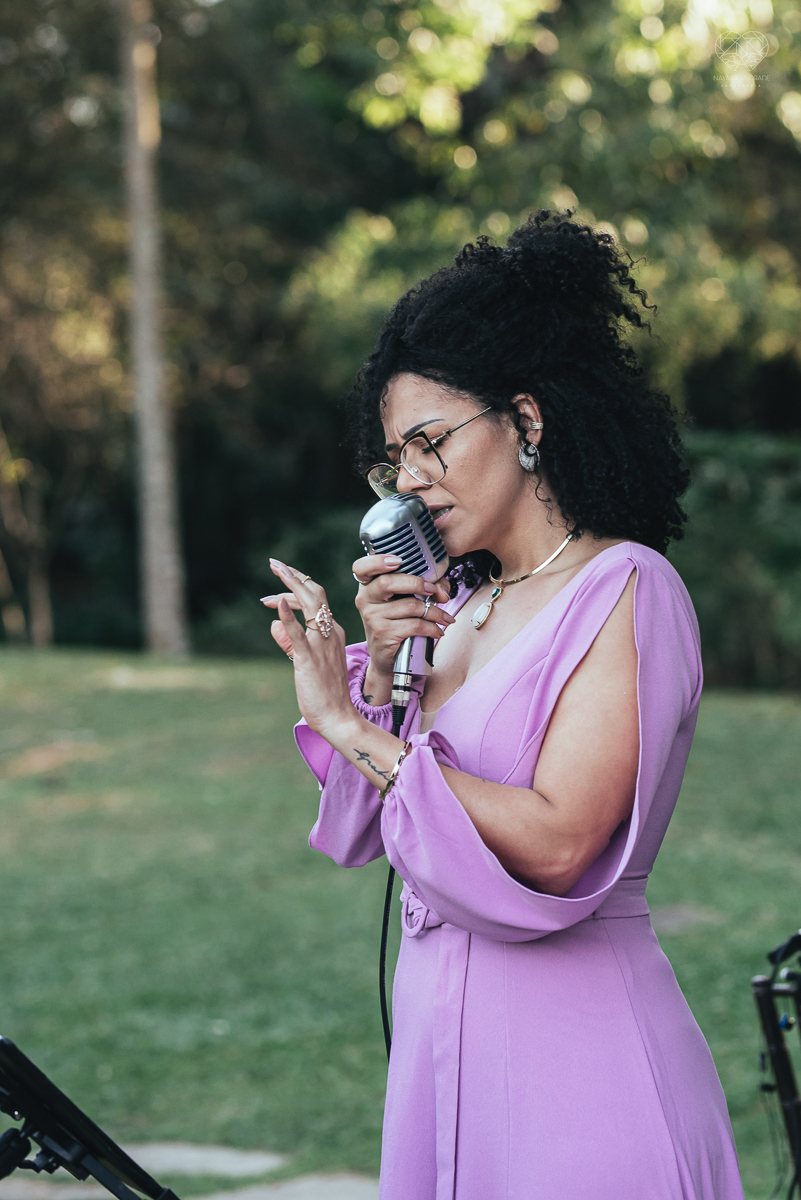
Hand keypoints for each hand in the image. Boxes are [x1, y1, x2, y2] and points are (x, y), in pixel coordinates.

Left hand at [260, 560, 358, 741]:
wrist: (338, 718)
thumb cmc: (324, 694)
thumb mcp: (305, 663)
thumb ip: (290, 643)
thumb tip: (273, 625)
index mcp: (332, 633)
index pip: (317, 601)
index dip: (296, 588)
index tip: (279, 582)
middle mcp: (330, 634)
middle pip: (315, 594)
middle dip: (294, 576)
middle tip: (275, 563)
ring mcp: (321, 645)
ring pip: (311, 605)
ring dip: (292, 584)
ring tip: (277, 568)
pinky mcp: (310, 659)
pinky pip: (299, 634)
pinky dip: (289, 616)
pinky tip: (278, 603)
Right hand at [352, 553, 454, 696]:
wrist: (389, 658)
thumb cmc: (398, 623)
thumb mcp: (404, 601)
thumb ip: (422, 587)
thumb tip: (442, 588)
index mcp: (367, 586)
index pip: (361, 568)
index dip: (377, 561)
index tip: (397, 561)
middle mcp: (365, 600)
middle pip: (388, 582)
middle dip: (418, 583)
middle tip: (435, 591)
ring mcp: (372, 618)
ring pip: (410, 606)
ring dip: (435, 612)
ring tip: (445, 618)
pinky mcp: (383, 634)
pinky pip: (414, 625)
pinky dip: (432, 628)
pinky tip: (437, 631)